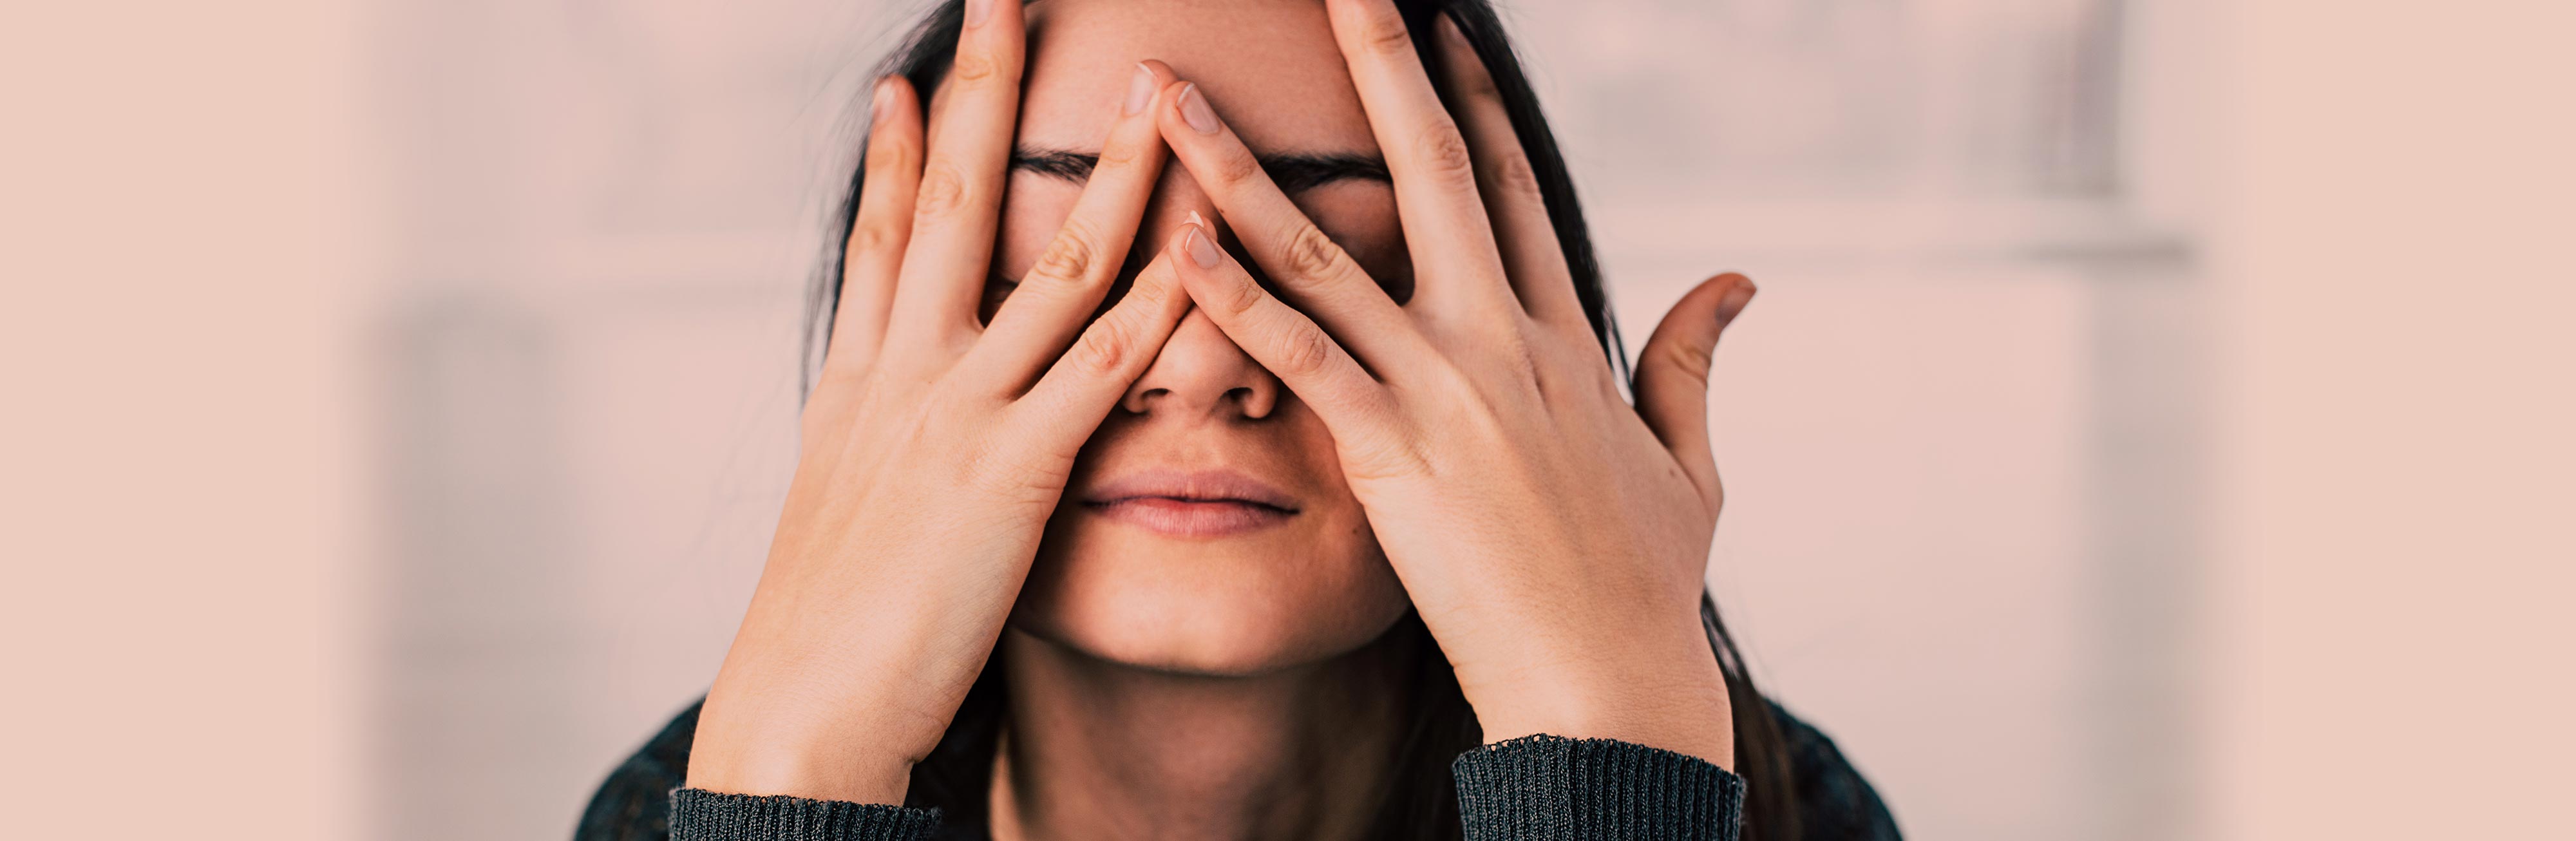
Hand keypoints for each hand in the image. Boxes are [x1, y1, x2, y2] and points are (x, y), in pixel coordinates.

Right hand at [687, 6, 1195, 802]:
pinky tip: (1201, 249)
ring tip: (1153, 90)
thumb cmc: (826, 634)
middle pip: (953, 206)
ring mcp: (958, 414)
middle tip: (1008, 3)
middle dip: (983, 96)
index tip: (917, 77)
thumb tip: (882, 423)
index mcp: (858, 384)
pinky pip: (1101, 369)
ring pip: (1049, 264)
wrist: (803, 708)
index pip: (883, 239)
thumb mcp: (840, 513)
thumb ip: (873, 449)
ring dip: (1113, 173)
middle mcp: (903, 375)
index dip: (901, 152)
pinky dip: (1158, 304)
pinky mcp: (1013, 473)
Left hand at [1150, 0, 1753, 765]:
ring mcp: (1446, 389)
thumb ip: (1692, 361)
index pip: (1510, 192)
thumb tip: (1737, 279)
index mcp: (1565, 339)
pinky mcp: (1393, 452)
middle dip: (1381, 69)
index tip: (1440, 30)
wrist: (1610, 681)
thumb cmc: (1643, 586)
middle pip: (1430, 174)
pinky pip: (1299, 360)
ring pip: (1328, 253)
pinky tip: (1176, 246)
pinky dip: (1234, 301)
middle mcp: (1502, 340)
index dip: (1471, 104)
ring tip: (1176, 101)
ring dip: (1241, 171)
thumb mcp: (1687, 461)